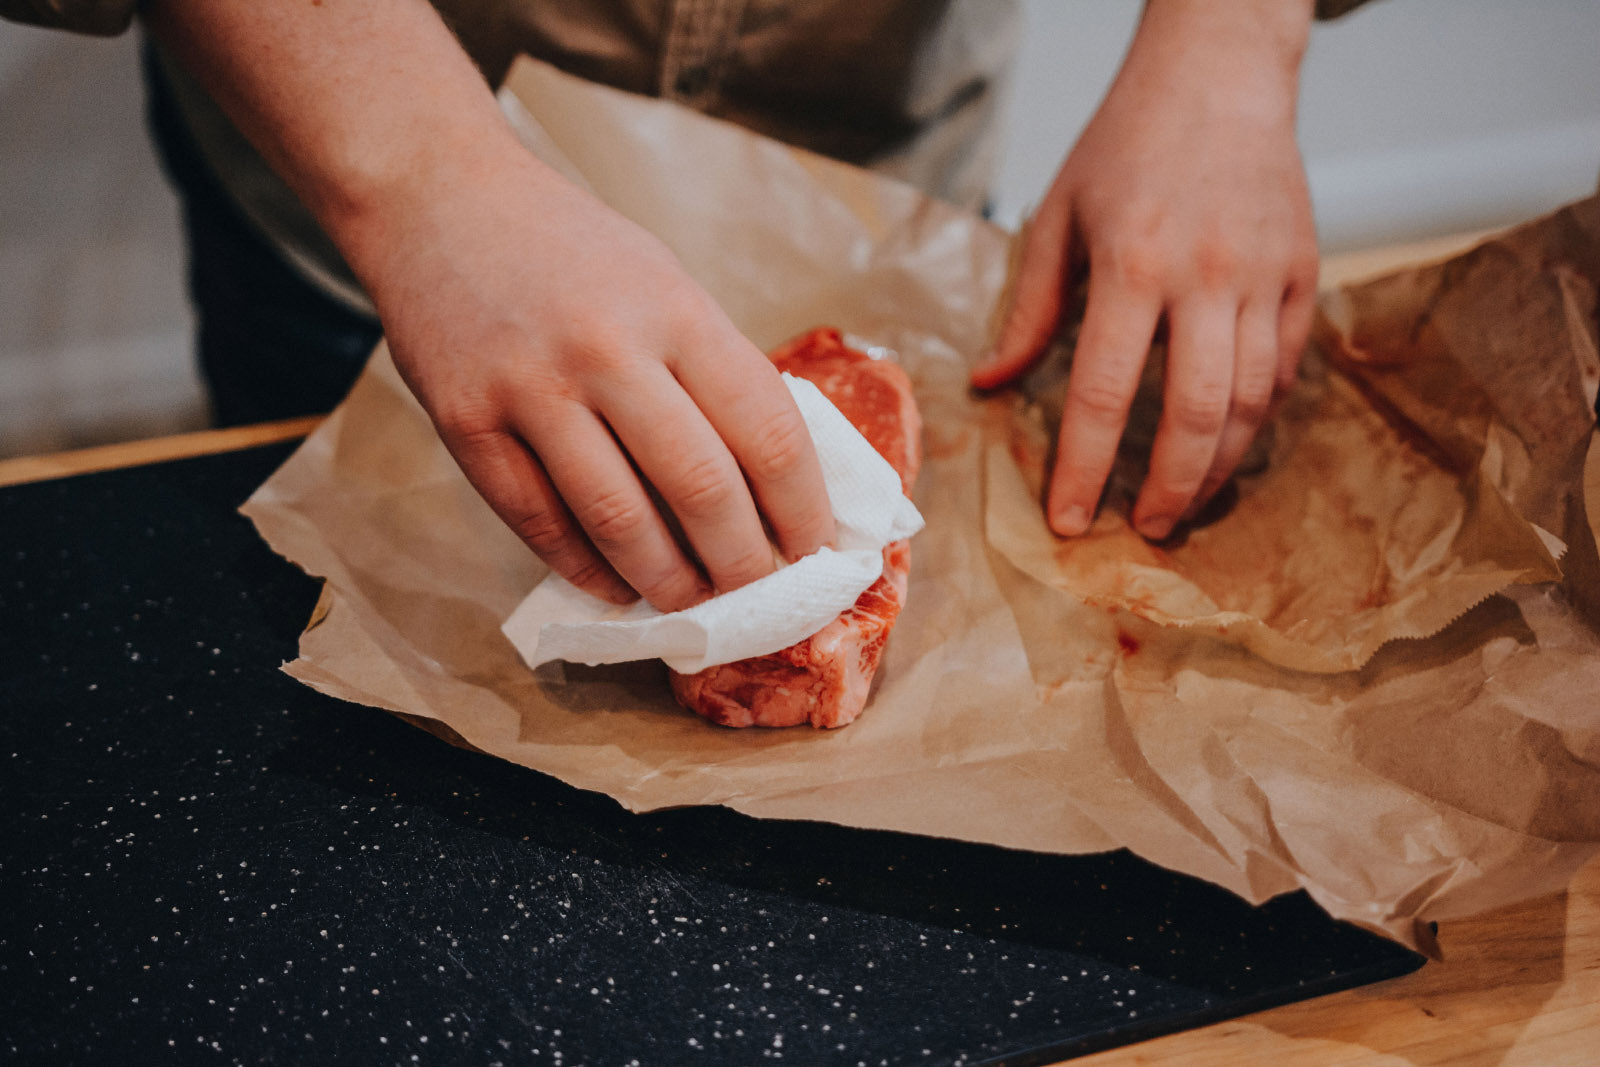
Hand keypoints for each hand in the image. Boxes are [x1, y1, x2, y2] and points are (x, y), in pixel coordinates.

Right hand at [366, 140, 834, 611]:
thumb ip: (711, 371)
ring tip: (691, 605)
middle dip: (743, 564)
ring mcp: (532, 388)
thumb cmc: (570, 249)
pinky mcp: (465, 421)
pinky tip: (615, 587)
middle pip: (703, 489)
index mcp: (679, 312)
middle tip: (757, 597)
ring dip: (668, 582)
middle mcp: (610, 350)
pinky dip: (585, 569)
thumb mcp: (665, 284)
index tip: (816, 554)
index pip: (768, 433)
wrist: (440, 197)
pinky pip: (538, 522)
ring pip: (620, 520)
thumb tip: (769, 483)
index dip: (802, 509)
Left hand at [973, 0, 1318, 539]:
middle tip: (1142, 530)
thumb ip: (1029, 310)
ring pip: (1250, 405)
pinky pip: (1285, 369)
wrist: (1219, 74)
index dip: (1082, 469)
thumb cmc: (1126, 144)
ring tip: (1183, 504)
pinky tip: (1227, 443)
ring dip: (1216, 470)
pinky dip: (1257, 418)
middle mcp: (1204, 276)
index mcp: (1131, 264)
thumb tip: (990, 385)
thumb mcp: (1058, 216)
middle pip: (1193, 417)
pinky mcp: (1305, 272)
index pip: (1101, 394)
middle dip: (1166, 490)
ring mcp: (1263, 276)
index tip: (1068, 522)